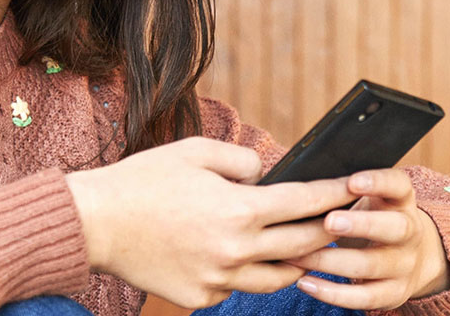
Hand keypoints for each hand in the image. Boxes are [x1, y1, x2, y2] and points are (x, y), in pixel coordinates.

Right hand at [64, 137, 357, 307]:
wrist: (94, 224)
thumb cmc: (143, 181)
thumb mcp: (195, 151)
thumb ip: (242, 160)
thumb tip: (267, 175)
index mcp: (239, 209)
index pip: (305, 203)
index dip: (335, 194)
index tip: (355, 187)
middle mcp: (236, 250)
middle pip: (303, 244)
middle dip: (329, 230)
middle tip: (343, 221)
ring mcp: (219, 279)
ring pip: (278, 277)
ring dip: (296, 261)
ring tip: (305, 247)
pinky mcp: (200, 297)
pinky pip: (237, 288)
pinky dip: (246, 274)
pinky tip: (246, 260)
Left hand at [284, 169, 449, 308]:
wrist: (409, 257)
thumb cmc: (373, 220)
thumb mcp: (369, 201)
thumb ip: (344, 193)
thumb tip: (299, 188)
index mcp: (401, 202)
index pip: (398, 185)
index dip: (378, 182)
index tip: (352, 182)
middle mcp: (410, 233)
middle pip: (394, 228)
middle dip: (361, 225)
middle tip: (329, 221)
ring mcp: (404, 266)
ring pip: (370, 265)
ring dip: (330, 261)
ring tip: (297, 256)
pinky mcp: (394, 294)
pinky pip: (363, 297)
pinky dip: (332, 293)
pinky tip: (305, 283)